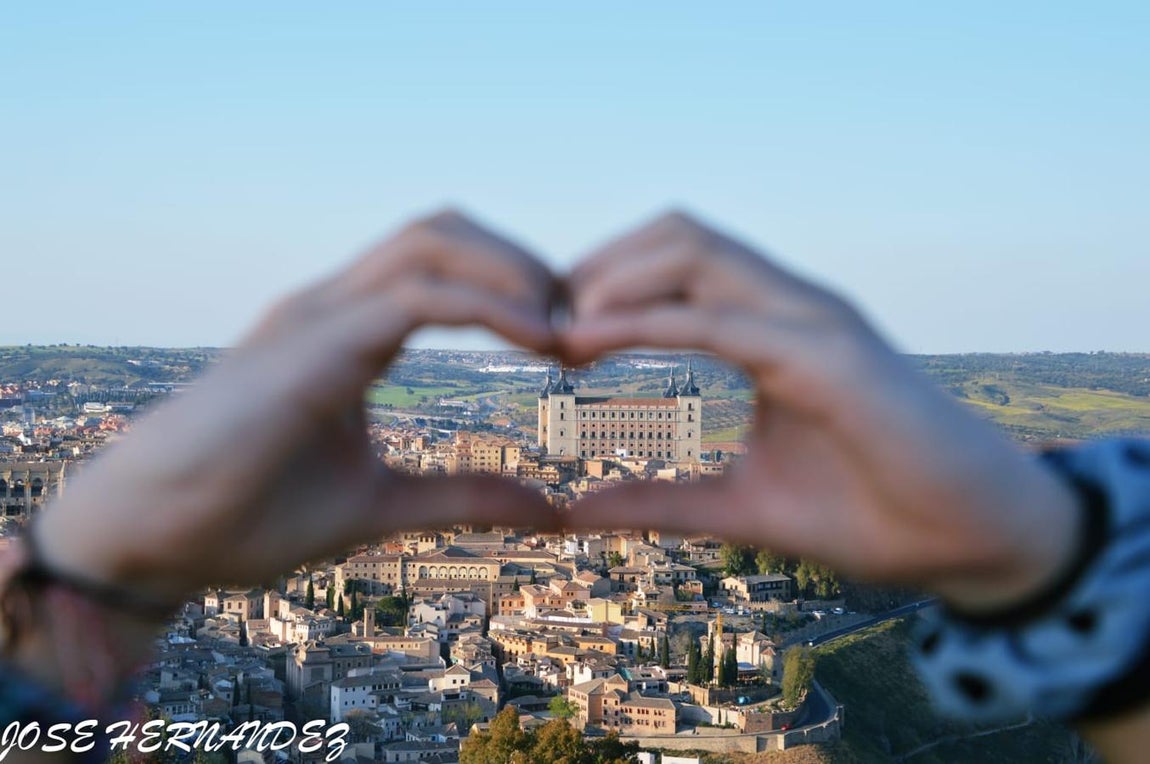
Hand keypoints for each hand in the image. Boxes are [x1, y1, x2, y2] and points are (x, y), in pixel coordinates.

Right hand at [34, 211, 558, 602]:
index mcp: (350, 331)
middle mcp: (335, 306)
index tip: (572, 337)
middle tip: (581, 319)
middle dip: (524, 258)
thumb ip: (462, 498)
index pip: (444, 264)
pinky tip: (539, 342)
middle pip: (446, 228)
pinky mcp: (311, 343)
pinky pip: (417, 297)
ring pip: (433, 238)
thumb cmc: (245, 516)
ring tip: (567, 325)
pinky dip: (489, 307)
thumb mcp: (381, 506)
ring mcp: (319, 314)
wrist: (154, 540)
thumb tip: (549, 510)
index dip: (517, 283)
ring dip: (514, 267)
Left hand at [561, 211, 1080, 612]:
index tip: (545, 335)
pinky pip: (724, 315)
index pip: (673, 266)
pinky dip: (649, 319)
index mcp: (770, 328)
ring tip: (558, 328)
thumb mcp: (738, 508)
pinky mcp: (829, 354)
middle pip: (675, 231)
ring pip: (695, 248)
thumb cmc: (869, 512)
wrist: (968, 541)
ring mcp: (813, 320)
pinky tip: (591, 341)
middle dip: (596, 265)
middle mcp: (790, 307)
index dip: (601, 287)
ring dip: (614, 277)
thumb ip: (659, 500)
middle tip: (541, 324)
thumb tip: (574, 510)